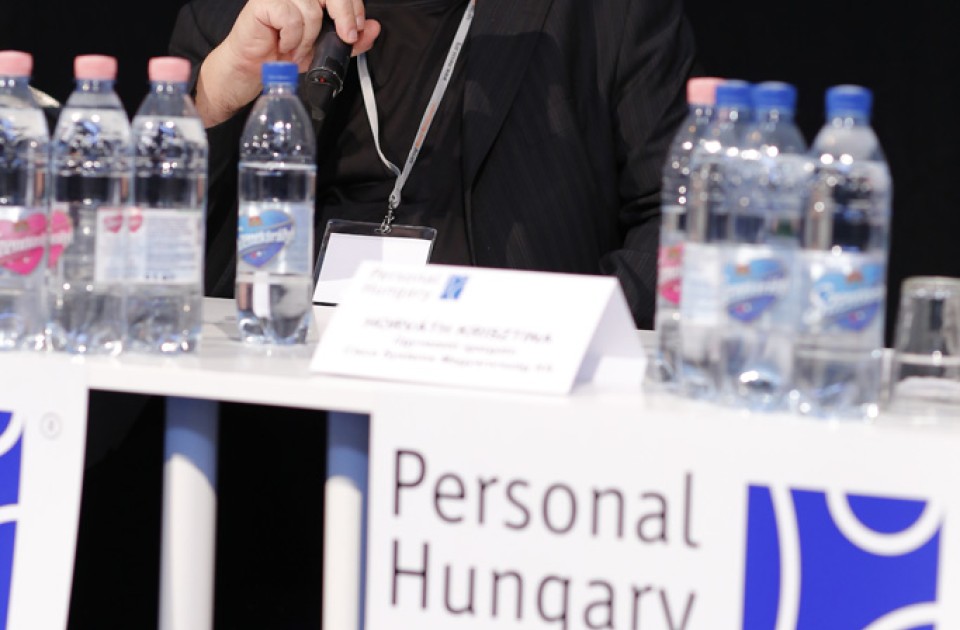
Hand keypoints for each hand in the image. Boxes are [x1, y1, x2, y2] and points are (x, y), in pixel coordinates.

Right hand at [195, 0, 380, 126]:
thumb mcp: (326, 49)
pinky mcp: (263, 2)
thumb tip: (374, 29)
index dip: (354, 6)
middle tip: (345, 36)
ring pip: (311, 10)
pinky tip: (285, 45)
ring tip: (298, 49)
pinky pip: (291, 18)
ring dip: (309, 38)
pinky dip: (293, 38)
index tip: (357, 28)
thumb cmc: (287, 53)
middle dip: (344, 14)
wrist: (256, 67)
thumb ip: (351, 39)